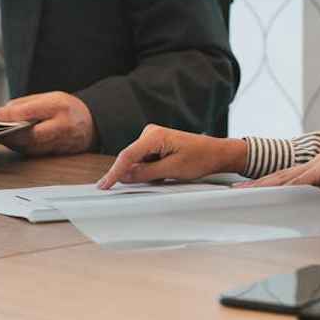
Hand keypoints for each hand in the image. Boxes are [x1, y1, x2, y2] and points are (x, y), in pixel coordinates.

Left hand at [0, 91, 99, 155]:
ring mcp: (63, 143)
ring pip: (33, 148)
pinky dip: (22, 149)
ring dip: (13, 144)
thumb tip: (3, 113)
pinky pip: (37, 153)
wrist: (94, 122)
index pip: (32, 112)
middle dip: (9, 135)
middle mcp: (63, 126)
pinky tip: (13, 144)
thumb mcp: (50, 97)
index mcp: (60, 106)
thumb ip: (26, 104)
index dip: (11, 115)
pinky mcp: (60, 154)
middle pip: (32, 135)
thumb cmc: (70, 108)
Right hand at [96, 124, 246, 188]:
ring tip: (167, 174)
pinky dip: (149, 170)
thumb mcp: (172, 169)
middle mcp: (151, 133)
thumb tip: (124, 176)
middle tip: (140, 185)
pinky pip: (144, 160)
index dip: (113, 172)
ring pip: (137, 161)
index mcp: (154, 136)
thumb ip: (146, 173)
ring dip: (143, 173)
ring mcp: (153, 138)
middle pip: (130, 158)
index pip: (127, 156)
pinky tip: (164, 172)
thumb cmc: (200, 157)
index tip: (103, 185)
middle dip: (130, 174)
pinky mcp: (156, 145)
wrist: (217, 152)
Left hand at [237, 146, 319, 190]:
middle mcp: (313, 163)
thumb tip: (317, 202)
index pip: (287, 177)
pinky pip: (302, 181)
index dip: (268, 183)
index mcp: (316, 167)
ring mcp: (318, 165)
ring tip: (247, 191)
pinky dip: (286, 187)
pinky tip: (275, 192)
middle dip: (257, 183)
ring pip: (285, 177)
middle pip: (279, 175)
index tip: (252, 188)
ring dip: (265, 184)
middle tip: (238, 189)